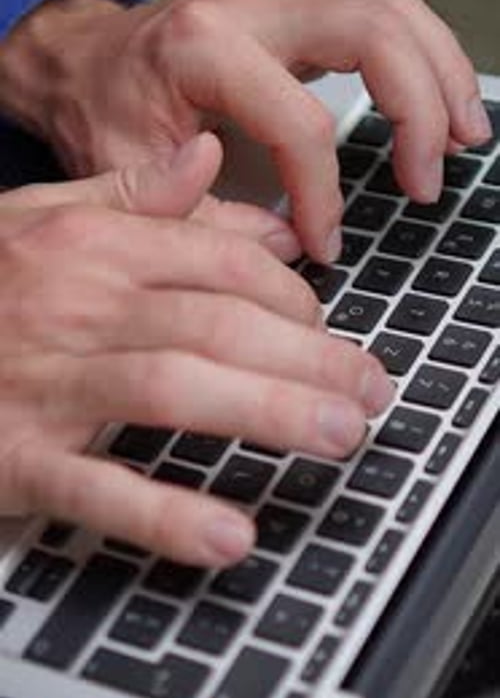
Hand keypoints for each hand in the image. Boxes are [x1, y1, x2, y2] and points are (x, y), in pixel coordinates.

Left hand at [0, 0, 490, 260]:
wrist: (81, 60)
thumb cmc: (99, 109)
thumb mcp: (128, 177)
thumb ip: (204, 219)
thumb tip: (284, 246)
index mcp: (203, 49)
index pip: (299, 120)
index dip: (323, 193)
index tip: (325, 243)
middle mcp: (249, 8)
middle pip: (372, 28)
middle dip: (418, 108)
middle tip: (431, 178)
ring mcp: (277, 2)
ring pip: (389, 9)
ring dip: (439, 71)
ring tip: (464, 136)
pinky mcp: (294, 13)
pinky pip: (378, 15)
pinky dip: (420, 58)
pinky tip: (437, 103)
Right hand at [0, 137, 393, 565]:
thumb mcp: (37, 216)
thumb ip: (127, 192)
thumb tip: (209, 160)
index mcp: (90, 243)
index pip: (219, 260)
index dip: (293, 298)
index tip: (329, 333)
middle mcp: (76, 304)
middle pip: (216, 322)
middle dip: (309, 358)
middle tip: (370, 393)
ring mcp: (45, 383)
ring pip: (175, 387)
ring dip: (268, 413)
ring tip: (339, 437)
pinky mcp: (15, 458)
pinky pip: (97, 487)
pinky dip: (165, 514)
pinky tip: (227, 537)